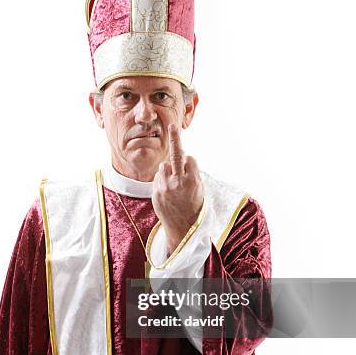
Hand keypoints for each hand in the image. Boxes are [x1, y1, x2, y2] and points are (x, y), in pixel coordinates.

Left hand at [152, 123, 203, 254]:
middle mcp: (179, 181)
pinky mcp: (156, 191)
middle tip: (172, 126)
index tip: (188, 161)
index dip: (189, 162)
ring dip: (168, 171)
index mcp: (193, 180)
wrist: (183, 228)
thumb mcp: (199, 190)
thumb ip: (192, 173)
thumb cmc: (194, 207)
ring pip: (164, 166)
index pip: (190, 158)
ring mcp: (166, 186)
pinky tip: (168, 192)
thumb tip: (184, 157)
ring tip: (173, 186)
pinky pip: (158, 177)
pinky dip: (162, 180)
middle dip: (175, 139)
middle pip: (177, 154)